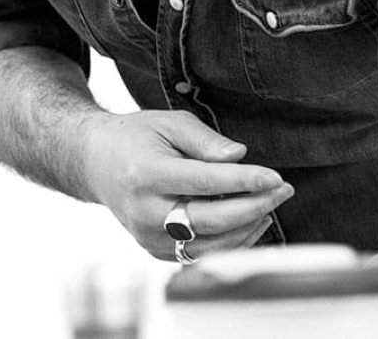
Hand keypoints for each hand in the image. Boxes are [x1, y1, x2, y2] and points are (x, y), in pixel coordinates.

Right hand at [77, 109, 293, 259]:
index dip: (244, 181)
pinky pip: (201, 255)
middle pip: (211, 219)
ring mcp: (147, 235)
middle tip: (283, 190)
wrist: (94, 163)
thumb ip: (205, 140)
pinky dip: (231, 242)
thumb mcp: (168, 123)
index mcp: (145, 174)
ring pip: (210, 244)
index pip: (203, 182)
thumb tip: (239, 157)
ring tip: (267, 204)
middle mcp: (143, 210)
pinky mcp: (154, 250)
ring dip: (248, 228)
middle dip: (254, 206)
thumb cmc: (136, 138)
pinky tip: (248, 221)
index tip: (275, 177)